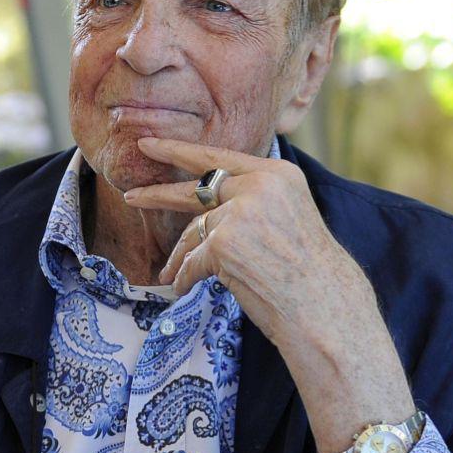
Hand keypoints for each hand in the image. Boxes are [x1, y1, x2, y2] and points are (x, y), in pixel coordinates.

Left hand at [122, 136, 361, 334]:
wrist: (322, 306)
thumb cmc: (306, 271)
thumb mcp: (287, 216)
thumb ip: (252, 199)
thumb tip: (205, 201)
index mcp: (276, 174)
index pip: (219, 158)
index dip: (179, 151)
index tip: (149, 146)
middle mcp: (258, 187)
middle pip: (196, 188)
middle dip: (157, 193)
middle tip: (130, 194)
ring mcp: (239, 214)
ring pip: (193, 232)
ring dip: (180, 256)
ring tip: (168, 272)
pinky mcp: (222, 244)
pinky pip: (191, 261)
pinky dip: (184, 276)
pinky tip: (181, 287)